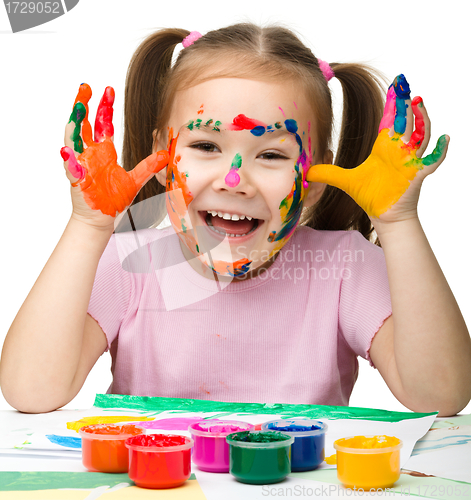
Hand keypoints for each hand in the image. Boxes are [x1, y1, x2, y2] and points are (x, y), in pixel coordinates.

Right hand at [61, 84, 168, 226]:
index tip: (109, 90)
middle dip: (85, 105)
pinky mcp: (77, 179)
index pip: (103, 124)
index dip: (105, 107)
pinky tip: (68, 150)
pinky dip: (69, 159)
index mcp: (104, 152)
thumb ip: (148, 166)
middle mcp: (90, 154)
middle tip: (87, 87)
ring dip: (74, 123)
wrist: (101, 219)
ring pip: (73, 139)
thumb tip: (165, 154)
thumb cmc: (114, 200)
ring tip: (77, 108)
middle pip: (85, 124)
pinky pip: (71, 167)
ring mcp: (82, 164)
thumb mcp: (135, 180)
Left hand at [306, 75, 448, 222]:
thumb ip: (328, 173)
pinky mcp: (417, 174)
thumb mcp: (346, 181)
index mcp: (384, 147)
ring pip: (421, 135)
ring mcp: (410, 161)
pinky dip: (440, 150)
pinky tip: (444, 138)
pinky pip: (433, 160)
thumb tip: (308, 170)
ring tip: (419, 104)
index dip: (393, 104)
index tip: (395, 86)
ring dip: (422, 120)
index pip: (390, 120)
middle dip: (406, 104)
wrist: (383, 215)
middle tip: (405, 86)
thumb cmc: (371, 196)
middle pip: (406, 122)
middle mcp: (399, 150)